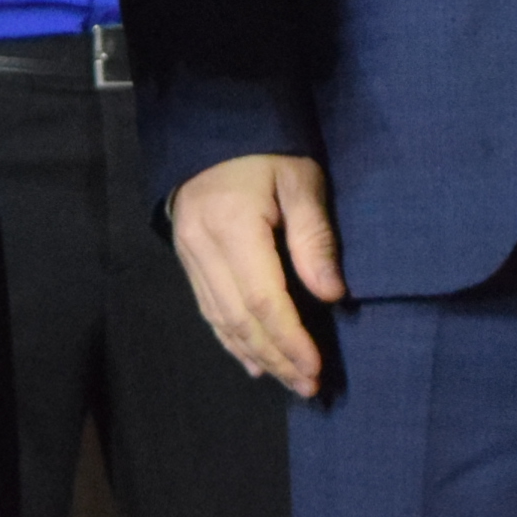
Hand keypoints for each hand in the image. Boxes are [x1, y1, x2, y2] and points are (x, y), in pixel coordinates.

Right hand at [169, 151, 346, 396]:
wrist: (213, 131)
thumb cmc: (267, 152)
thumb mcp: (300, 179)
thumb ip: (313, 235)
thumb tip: (331, 294)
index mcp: (232, 224)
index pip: (261, 298)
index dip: (289, 338)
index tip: (315, 368)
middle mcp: (202, 245)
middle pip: (238, 318)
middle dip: (276, 357)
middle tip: (308, 386)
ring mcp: (188, 254)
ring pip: (220, 319)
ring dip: (256, 355)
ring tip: (288, 380)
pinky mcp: (186, 258)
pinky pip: (208, 309)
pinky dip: (231, 340)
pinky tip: (252, 362)